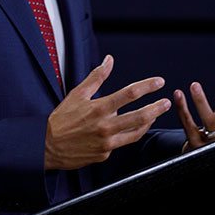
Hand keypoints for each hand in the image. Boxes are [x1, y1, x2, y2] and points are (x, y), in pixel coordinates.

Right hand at [45, 54, 170, 169]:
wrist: (46, 145)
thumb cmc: (61, 118)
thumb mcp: (76, 94)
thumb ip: (96, 77)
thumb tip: (109, 60)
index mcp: (98, 108)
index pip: (129, 94)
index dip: (147, 86)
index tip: (159, 82)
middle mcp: (105, 126)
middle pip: (140, 116)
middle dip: (157, 107)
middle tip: (167, 102)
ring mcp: (107, 143)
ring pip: (135, 132)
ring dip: (148, 122)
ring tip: (155, 115)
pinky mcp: (105, 155)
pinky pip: (121, 143)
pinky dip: (126, 134)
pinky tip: (130, 128)